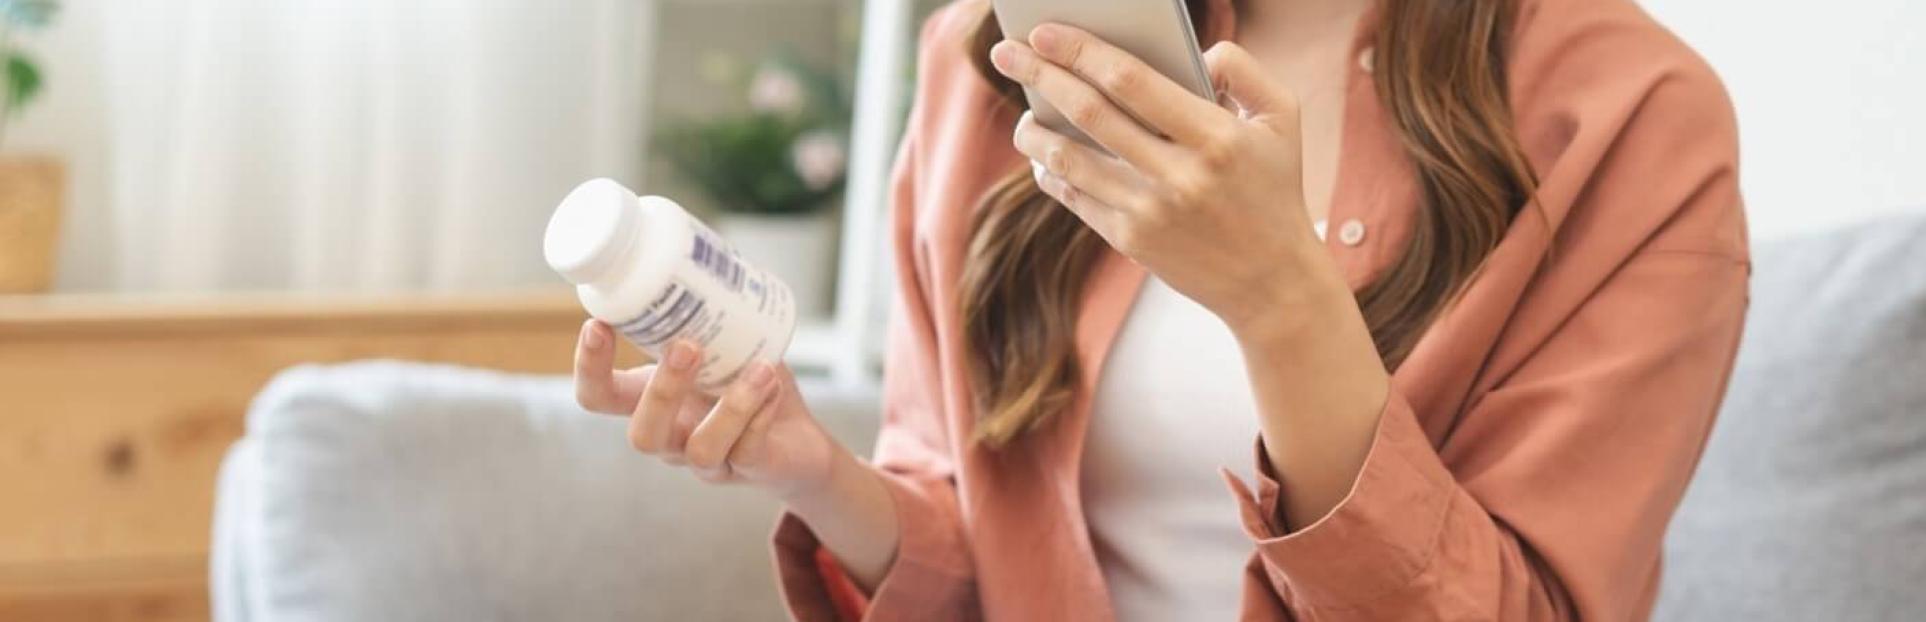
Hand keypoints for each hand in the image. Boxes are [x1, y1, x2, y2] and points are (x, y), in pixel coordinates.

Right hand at [572, 320, 842, 500]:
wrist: (801, 441)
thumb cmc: (751, 384)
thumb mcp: (724, 346)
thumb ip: (707, 313)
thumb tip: (699, 255)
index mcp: (651, 403)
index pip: (599, 398)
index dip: (588, 368)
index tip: (597, 322)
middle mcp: (673, 438)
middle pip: (642, 435)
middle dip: (662, 392)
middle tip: (687, 346)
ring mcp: (711, 462)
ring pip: (700, 450)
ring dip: (732, 407)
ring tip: (760, 369)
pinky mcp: (751, 470)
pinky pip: (749, 451)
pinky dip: (762, 414)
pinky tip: (773, 385)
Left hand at [989, 24, 1342, 337]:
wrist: (1272, 281)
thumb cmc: (1274, 188)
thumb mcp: (1283, 119)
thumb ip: (1243, 71)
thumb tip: (1195, 53)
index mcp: (1215, 136)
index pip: (1131, 81)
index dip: (1081, 51)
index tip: (1045, 32)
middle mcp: (1177, 175)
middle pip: (1089, 113)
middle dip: (1040, 76)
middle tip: (1006, 53)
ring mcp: (1149, 212)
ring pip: (1069, 160)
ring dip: (1033, 131)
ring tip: (1022, 112)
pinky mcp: (1129, 241)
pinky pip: (1075, 197)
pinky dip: (1050, 172)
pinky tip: (1042, 154)